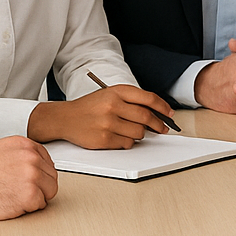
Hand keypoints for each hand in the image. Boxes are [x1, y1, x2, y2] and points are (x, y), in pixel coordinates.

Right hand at [0, 136, 57, 220]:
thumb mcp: (2, 150)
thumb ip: (22, 155)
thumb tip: (38, 167)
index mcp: (26, 145)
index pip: (47, 163)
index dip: (37, 175)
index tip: (26, 181)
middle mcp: (32, 158)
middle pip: (50, 178)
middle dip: (38, 187)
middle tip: (17, 191)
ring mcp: (32, 176)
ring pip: (49, 192)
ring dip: (34, 198)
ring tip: (13, 196)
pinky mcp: (29, 195)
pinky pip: (39, 206)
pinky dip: (27, 209)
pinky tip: (10, 203)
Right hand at [26, 84, 175, 147]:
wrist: (65, 118)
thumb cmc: (90, 107)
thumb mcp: (109, 94)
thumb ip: (131, 100)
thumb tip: (156, 112)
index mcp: (116, 91)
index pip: (148, 98)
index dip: (163, 107)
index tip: (170, 114)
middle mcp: (113, 105)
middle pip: (146, 117)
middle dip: (158, 124)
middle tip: (162, 128)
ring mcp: (108, 123)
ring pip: (138, 133)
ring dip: (140, 134)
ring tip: (132, 131)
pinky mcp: (103, 139)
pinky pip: (127, 144)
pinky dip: (128, 143)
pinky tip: (120, 137)